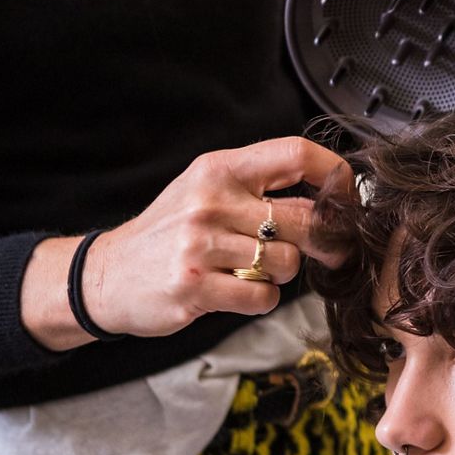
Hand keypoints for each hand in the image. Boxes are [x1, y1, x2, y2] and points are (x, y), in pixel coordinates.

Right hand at [77, 137, 348, 338]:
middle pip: (305, 218)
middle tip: (327, 252)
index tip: (346, 199)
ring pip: (287, 262)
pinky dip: (260, 301)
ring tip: (253, 271)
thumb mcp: (208, 191)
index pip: (296, 153)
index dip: (335, 175)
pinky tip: (236, 292)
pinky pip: (263, 297)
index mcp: (220, 168)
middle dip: (327, 241)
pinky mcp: (195, 285)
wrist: (107, 275)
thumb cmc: (171, 233)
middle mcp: (211, 200)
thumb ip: (262, 186)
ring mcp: (200, 244)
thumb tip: (333, 195)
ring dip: (282, 275)